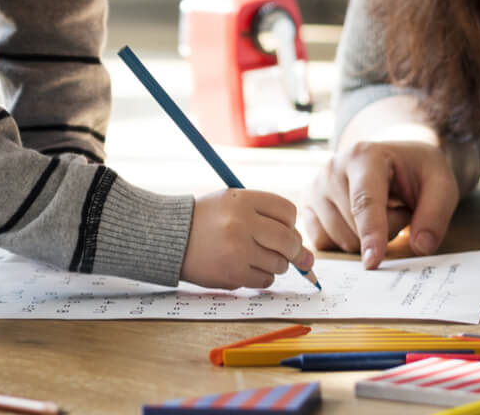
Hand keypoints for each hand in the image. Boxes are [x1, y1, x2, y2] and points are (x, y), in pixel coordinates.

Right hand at [181, 188, 315, 289]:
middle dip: (292, 250)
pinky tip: (244, 267)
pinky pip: (265, 280)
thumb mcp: (232, 204)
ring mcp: (238, 250)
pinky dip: (260, 277)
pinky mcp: (232, 273)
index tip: (281, 228)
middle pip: (290, 240)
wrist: (170, 237)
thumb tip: (309, 259)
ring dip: (273, 263)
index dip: (288, 223)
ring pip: (279, 263)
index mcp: (242, 200)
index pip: (288, 211)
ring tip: (252, 256)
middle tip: (283, 251)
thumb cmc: (206, 220)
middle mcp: (242, 223)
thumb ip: (268, 221)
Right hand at [299, 139, 456, 267]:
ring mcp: (315, 186)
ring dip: (367, 238)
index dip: (371, 233)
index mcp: (364, 156)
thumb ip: (436, 214)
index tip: (373, 262)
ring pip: (341, 239)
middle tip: (400, 208)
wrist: (393, 157)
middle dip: (386, 231)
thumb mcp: (441, 184)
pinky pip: (323, 242)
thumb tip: (421, 247)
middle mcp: (332, 168)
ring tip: (380, 211)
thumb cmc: (416, 170)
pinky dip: (346, 241)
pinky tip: (358, 222)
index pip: (365, 202)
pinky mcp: (307, 205)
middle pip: (356, 227)